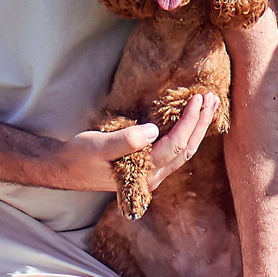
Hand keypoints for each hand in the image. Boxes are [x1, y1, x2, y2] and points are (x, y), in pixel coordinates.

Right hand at [48, 93, 216, 191]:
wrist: (65, 168)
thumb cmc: (80, 155)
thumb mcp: (99, 145)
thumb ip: (126, 140)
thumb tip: (153, 130)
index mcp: (143, 173)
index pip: (175, 145)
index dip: (189, 121)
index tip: (197, 99)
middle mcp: (152, 177)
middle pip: (186, 150)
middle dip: (201, 124)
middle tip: (212, 99)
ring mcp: (152, 174)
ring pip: (184, 152)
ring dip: (198, 129)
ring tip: (209, 107)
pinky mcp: (148, 167)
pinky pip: (175, 151)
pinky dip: (187, 134)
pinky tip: (192, 122)